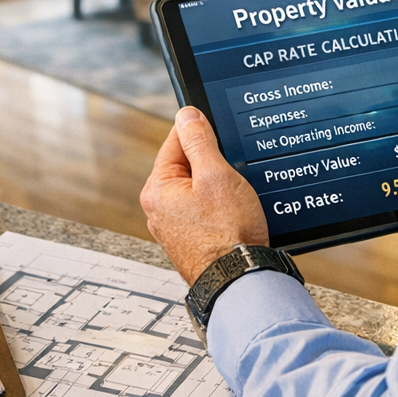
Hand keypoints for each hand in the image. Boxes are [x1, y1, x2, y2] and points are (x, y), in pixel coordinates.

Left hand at [140, 107, 268, 284]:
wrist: (240, 281)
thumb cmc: (228, 235)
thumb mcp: (216, 175)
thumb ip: (199, 141)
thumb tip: (187, 115)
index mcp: (158, 189)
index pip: (176, 141)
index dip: (202, 131)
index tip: (220, 127)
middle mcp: (160, 209)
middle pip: (189, 165)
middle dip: (214, 163)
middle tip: (235, 169)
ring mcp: (176, 227)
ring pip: (200, 189)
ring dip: (221, 186)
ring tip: (237, 197)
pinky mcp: (193, 240)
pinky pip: (206, 210)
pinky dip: (222, 207)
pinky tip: (236, 213)